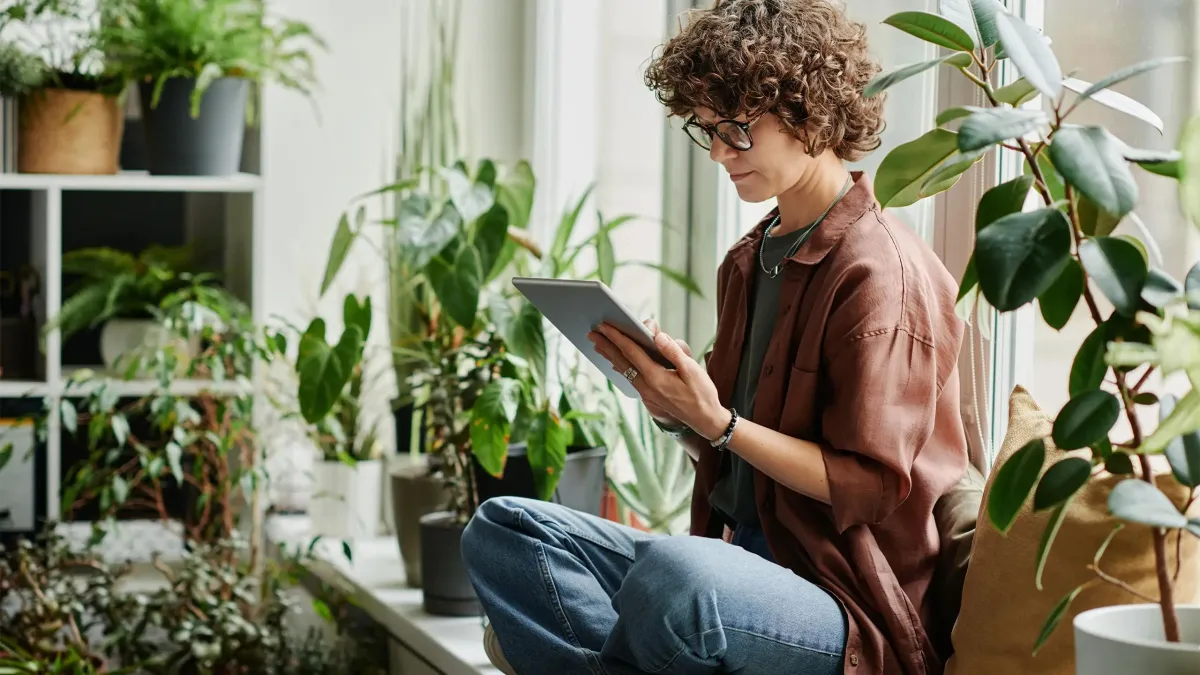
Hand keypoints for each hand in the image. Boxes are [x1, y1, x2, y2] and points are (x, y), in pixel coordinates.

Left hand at [587, 320, 728, 440]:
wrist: (705, 421)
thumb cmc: (702, 394)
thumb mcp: (692, 370)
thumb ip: (674, 351)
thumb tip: (657, 336)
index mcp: (656, 377)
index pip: (632, 352)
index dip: (617, 337)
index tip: (604, 326)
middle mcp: (646, 386)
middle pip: (621, 361)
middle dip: (606, 345)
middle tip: (591, 333)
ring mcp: (646, 393)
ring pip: (624, 370)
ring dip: (610, 356)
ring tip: (597, 345)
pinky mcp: (649, 396)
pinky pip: (630, 378)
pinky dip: (621, 367)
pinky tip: (615, 363)